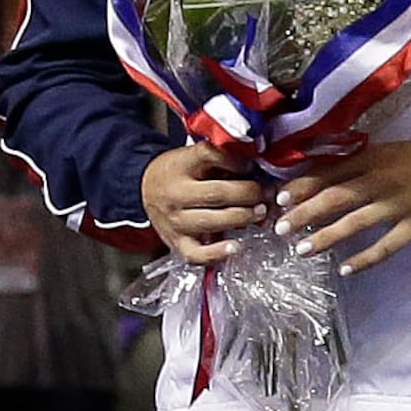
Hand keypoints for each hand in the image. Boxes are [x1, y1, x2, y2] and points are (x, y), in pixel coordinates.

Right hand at [141, 143, 266, 264]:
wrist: (144, 187)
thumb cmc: (179, 171)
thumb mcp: (195, 157)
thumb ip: (222, 160)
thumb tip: (258, 166)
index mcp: (181, 166)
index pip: (210, 156)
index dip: (236, 161)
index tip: (252, 165)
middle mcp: (175, 193)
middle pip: (217, 194)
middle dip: (248, 194)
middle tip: (265, 194)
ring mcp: (174, 220)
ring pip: (211, 221)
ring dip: (242, 218)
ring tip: (259, 213)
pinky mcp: (175, 242)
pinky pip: (196, 253)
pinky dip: (217, 253)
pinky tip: (235, 247)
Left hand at [274, 136, 410, 273]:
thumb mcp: (386, 154)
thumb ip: (355, 166)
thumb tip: (314, 181)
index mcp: (372, 158)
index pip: (330, 172)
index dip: (302, 186)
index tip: (278, 200)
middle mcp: (382, 179)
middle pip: (338, 196)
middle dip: (306, 212)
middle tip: (280, 228)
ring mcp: (400, 203)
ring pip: (357, 221)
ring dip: (327, 236)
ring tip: (303, 250)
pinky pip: (387, 245)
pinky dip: (365, 259)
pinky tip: (345, 269)